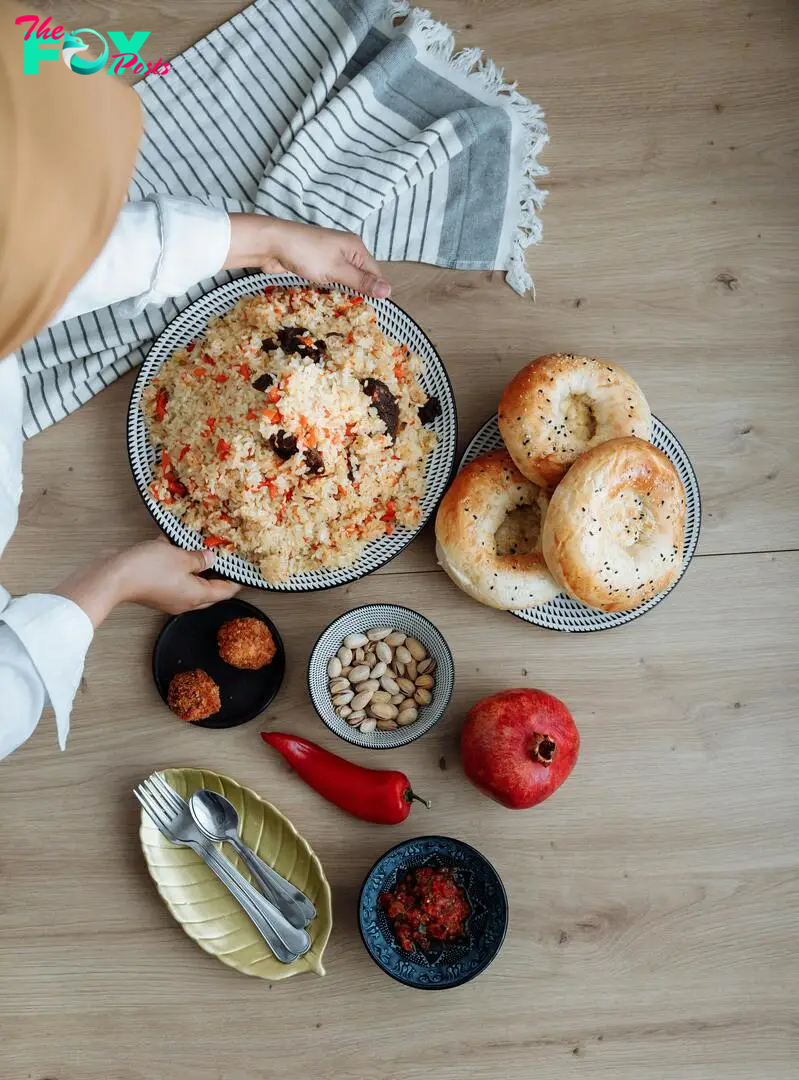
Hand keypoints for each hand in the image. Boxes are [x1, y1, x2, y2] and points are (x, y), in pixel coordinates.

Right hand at [57, 540, 239, 626]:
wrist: (112, 576)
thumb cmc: (148, 569)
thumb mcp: (181, 558)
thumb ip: (199, 558)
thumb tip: (210, 558)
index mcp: (196, 596)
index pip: (224, 592)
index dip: (236, 582)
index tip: (245, 573)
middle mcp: (183, 600)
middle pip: (208, 590)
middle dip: (218, 576)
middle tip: (227, 560)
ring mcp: (168, 595)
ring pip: (189, 582)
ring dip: (195, 568)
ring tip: (203, 550)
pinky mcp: (153, 587)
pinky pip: (171, 575)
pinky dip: (175, 563)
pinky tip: (174, 545)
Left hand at [225, 214, 390, 298]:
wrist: (272, 243)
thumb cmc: (306, 253)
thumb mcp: (337, 269)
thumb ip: (361, 281)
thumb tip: (389, 291)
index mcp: (356, 247)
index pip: (375, 273)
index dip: (376, 291)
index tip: (373, 312)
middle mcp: (346, 250)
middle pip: (361, 276)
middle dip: (361, 294)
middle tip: (360, 317)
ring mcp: (331, 256)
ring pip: (346, 279)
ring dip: (346, 293)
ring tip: (348, 313)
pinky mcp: (317, 263)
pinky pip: (332, 279)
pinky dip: (333, 290)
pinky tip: (332, 302)